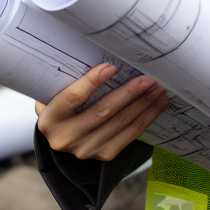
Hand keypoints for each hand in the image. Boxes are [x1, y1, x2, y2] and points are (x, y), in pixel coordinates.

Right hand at [36, 63, 168, 161]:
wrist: (62, 133)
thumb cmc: (62, 103)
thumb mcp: (56, 91)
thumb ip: (71, 78)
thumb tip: (102, 54)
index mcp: (50, 118)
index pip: (72, 98)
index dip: (91, 82)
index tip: (111, 67)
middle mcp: (65, 138)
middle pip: (102, 112)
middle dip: (129, 93)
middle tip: (149, 78)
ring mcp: (86, 150)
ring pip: (120, 123)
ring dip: (144, 104)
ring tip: (158, 88)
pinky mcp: (103, 155)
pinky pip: (130, 135)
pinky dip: (146, 118)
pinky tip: (158, 104)